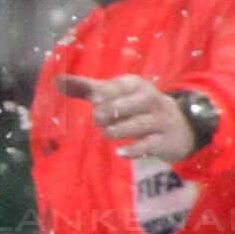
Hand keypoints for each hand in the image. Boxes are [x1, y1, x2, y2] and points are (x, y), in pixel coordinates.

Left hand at [67, 72, 197, 167]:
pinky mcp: (164, 140)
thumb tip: (56, 80)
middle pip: (130, 104)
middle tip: (97, 119)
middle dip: (109, 112)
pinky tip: (120, 152)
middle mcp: (150, 99)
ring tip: (107, 133)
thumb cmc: (134, 107)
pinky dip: (133, 150)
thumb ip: (86, 89)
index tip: (94, 100)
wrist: (178, 125)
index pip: (117, 86)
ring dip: (118, 130)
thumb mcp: (114, 94)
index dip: (103, 93)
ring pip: (138, 124)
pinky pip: (149, 145)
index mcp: (135, 85)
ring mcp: (159, 120)